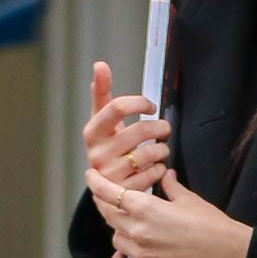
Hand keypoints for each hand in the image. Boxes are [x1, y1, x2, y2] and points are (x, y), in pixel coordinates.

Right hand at [83, 60, 171, 193]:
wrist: (104, 186)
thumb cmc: (106, 145)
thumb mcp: (101, 121)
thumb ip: (102, 93)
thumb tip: (100, 65)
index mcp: (92, 132)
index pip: (117, 107)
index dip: (140, 102)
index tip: (150, 106)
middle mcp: (98, 154)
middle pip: (140, 130)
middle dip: (160, 127)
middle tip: (165, 128)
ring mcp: (111, 175)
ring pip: (151, 153)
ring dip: (163, 148)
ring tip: (162, 148)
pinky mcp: (126, 192)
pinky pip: (155, 174)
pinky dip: (161, 169)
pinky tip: (157, 167)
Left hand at [85, 166, 252, 257]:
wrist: (228, 254)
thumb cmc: (211, 224)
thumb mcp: (189, 199)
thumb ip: (170, 187)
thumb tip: (165, 175)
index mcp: (146, 207)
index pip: (108, 192)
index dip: (96, 182)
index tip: (91, 175)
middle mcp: (137, 230)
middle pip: (108, 214)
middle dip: (106, 203)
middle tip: (110, 198)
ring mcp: (140, 253)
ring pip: (115, 238)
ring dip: (119, 230)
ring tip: (131, 225)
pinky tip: (123, 254)